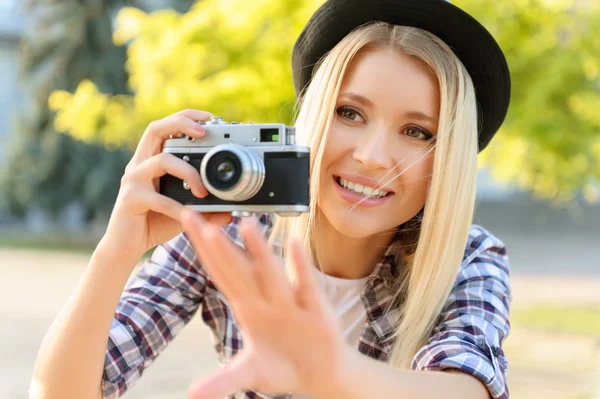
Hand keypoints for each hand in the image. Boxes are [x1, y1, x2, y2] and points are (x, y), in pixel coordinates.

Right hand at [102, 109, 232, 259]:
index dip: (186, 118)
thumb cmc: (154, 224)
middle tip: (205, 131)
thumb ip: (206, 209)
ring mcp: (133, 180)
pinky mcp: (131, 199)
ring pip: (161, 161)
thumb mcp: (185, 213)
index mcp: (151, 160)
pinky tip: (190, 215)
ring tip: (203, 191)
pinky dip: (178, 207)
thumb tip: (231, 211)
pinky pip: (158, 199)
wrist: (125, 247)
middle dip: (181, 124)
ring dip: (188, 172)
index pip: (165, 127)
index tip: (209, 118)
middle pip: (155, 129)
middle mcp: (139, 164)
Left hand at [180, 209, 349, 398]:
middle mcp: (265, 299)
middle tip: (195, 215)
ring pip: (271, 273)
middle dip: (216, 243)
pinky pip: (306, 285)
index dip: (202, 251)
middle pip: (237, 267)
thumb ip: (222, 380)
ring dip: (259, 250)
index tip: (184, 223)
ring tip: (246, 223)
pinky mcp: (315, 310)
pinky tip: (293, 243)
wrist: (322, 375)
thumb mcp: (250, 374)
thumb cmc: (284, 367)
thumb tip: (190, 395)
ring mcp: (290, 302)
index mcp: (247, 307)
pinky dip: (300, 266)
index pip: (220, 273)